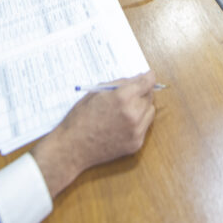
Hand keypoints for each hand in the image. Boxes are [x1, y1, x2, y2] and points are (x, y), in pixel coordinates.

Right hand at [30, 72, 156, 196]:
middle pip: (150, 96)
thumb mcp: (97, 92)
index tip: (149, 75)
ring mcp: (136, 130)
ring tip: (126, 109)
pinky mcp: (136, 143)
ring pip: (150, 111)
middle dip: (143, 92)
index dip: (148, 77)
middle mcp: (133, 114)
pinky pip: (145, 126)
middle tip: (131, 93)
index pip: (147, 82)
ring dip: (143, 106)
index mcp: (123, 97)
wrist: (72, 147)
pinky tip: (123, 123)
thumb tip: (138, 78)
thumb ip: (120, 84)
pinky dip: (138, 122)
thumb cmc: (80, 118)